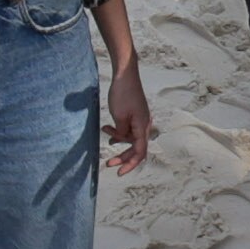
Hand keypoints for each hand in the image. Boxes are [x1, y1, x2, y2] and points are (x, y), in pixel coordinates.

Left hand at [103, 59, 155, 174]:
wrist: (125, 75)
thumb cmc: (123, 94)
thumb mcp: (119, 117)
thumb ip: (121, 132)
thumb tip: (120, 140)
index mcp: (142, 127)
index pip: (139, 153)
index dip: (129, 165)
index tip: (118, 172)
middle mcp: (144, 125)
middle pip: (136, 148)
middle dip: (122, 157)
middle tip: (108, 163)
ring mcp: (140, 120)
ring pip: (130, 139)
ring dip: (118, 140)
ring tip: (105, 131)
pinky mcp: (135, 115)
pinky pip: (128, 129)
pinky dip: (118, 131)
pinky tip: (107, 128)